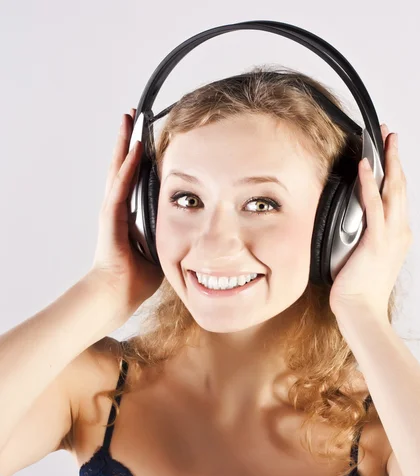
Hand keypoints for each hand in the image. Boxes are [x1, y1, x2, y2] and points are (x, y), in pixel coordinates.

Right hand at [90, 109, 163, 324]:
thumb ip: (167, 235)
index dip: (139, 156)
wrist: (117, 295)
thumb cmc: (135, 279)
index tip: (144, 136)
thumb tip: (187, 230)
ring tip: (128, 118)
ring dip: (125, 142)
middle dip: (128, 139)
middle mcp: (117, 207)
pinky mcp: (111, 217)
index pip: (133, 178)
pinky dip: (127, 166)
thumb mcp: (158, 250)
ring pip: (119, 168)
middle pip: (123, 165)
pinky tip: (134, 148)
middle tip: (132, 115)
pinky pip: (120, 186)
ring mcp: (112, 210)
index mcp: (127, 214)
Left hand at [329, 124, 411, 320]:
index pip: (397, 196)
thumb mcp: (366, 258)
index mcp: (397, 235)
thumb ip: (364, 238)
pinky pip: (374, 205)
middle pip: (399, 186)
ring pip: (392, 190)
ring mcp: (391, 235)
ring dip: (387, 162)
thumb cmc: (361, 290)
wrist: (362, 311)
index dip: (394, 172)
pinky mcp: (377, 240)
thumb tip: (351, 225)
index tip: (389, 153)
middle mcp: (399, 232)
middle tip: (389, 135)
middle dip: (394, 157)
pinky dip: (369, 184)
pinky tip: (365, 167)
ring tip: (382, 140)